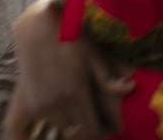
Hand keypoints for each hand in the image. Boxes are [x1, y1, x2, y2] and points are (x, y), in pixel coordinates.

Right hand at [3, 0, 134, 139]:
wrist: (38, 32)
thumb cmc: (73, 40)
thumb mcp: (96, 56)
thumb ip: (110, 79)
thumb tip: (132, 88)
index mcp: (77, 92)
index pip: (92, 128)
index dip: (103, 130)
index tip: (110, 126)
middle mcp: (57, 102)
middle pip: (78, 129)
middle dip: (90, 126)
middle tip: (98, 117)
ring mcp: (41, 104)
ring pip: (63, 125)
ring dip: (73, 122)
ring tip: (82, 110)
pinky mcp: (30, 103)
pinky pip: (47, 120)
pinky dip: (58, 117)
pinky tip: (65, 108)